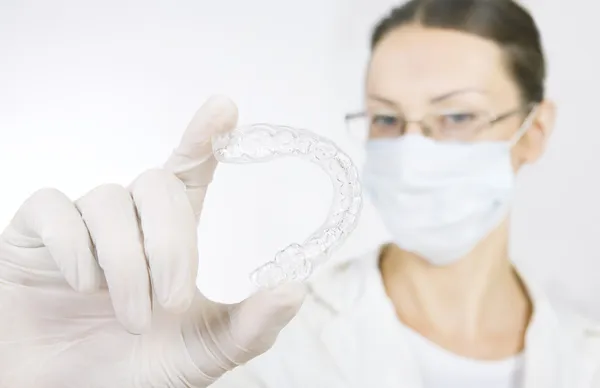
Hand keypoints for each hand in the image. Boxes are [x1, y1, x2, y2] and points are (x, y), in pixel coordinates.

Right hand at [0, 96, 305, 387]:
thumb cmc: (133, 369)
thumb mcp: (203, 353)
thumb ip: (250, 327)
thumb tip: (295, 289)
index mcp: (168, 238)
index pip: (188, 172)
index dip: (204, 138)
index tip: (224, 109)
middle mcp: (127, 221)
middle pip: (156, 185)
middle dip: (173, 243)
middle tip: (174, 301)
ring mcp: (80, 226)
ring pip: (108, 201)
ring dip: (127, 265)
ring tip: (131, 318)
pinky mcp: (30, 235)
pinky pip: (52, 209)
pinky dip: (73, 248)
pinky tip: (82, 285)